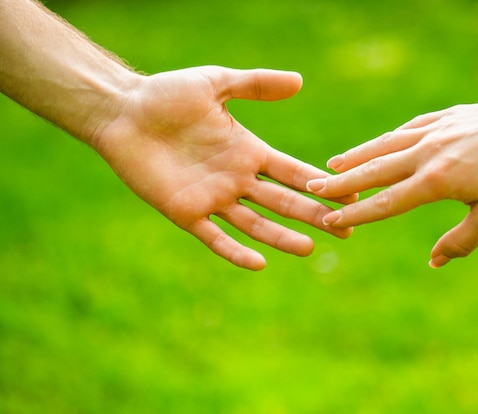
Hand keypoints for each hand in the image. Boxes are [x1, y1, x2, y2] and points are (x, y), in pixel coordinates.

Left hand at [92, 66, 353, 270]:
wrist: (122, 112)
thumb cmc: (166, 94)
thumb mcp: (216, 84)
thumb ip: (255, 85)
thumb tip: (299, 81)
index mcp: (248, 151)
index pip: (293, 172)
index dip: (321, 183)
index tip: (350, 194)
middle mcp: (236, 178)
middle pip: (283, 202)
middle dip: (313, 214)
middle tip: (345, 229)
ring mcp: (213, 198)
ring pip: (256, 224)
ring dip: (282, 236)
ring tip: (310, 247)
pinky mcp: (186, 212)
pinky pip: (214, 237)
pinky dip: (235, 251)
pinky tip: (259, 263)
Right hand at [307, 97, 477, 267]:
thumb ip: (461, 241)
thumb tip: (433, 263)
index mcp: (437, 181)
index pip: (386, 202)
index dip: (356, 214)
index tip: (330, 220)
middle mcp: (426, 154)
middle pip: (374, 171)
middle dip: (341, 182)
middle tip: (312, 189)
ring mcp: (431, 132)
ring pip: (383, 146)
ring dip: (354, 157)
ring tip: (330, 166)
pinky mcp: (439, 118)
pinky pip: (403, 130)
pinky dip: (383, 141)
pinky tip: (372, 147)